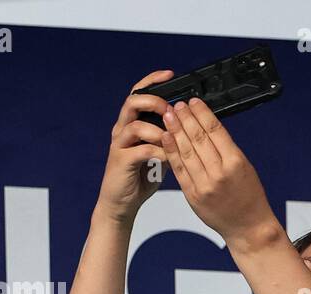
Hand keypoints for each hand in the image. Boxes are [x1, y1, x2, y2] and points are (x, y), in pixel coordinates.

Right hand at [94, 71, 174, 223]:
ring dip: (157, 129)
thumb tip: (191, 126)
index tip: (170, 74)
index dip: (152, 81)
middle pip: (132, 102)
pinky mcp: (120, 161)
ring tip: (171, 137)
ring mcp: (119, 145)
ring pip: (134, 125)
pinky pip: (140, 150)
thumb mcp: (160, 153)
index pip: (138, 93)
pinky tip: (168, 158)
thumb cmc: (140, 177)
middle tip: (170, 109)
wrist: (122, 203)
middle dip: (153, 102)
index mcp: (132, 124)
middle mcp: (122, 130)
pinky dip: (158, 151)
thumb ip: (169, 138)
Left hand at [160, 98, 280, 246]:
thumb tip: (206, 126)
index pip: (215, 131)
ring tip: (168, 116)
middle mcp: (219, 173)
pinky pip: (179, 169)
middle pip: (198, 138)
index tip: (193, 102)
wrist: (248, 228)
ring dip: (175, 131)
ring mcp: (204, 185)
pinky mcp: (193, 195)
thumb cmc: (250, 197)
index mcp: (236, 163)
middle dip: (185, 118)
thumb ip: (226, 149)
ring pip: (186, 151)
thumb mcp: (245, 168)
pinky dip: (171, 151)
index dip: (202, 113)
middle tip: (176, 105)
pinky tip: (166, 138)